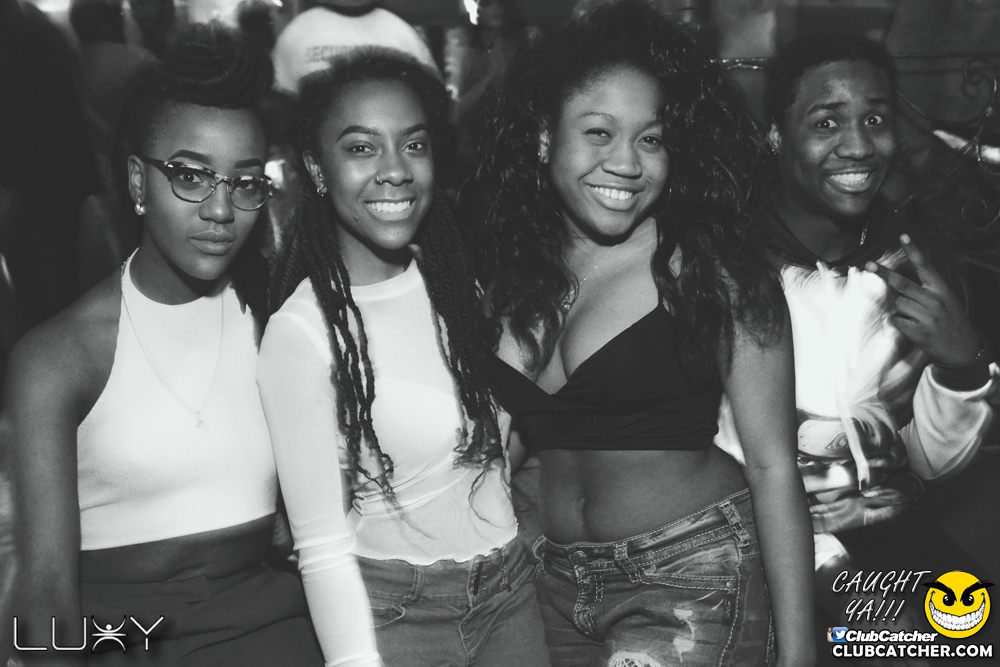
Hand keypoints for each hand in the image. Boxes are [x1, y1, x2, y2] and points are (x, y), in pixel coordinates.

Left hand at [865, 234, 979, 365]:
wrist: (963, 350)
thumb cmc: (950, 321)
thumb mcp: (946, 299)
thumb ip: (926, 289)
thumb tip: (898, 281)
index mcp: (941, 288)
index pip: (925, 265)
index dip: (913, 250)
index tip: (902, 235)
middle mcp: (934, 299)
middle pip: (902, 283)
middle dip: (883, 273)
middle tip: (868, 264)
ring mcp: (927, 316)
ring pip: (898, 304)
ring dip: (899, 309)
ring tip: (915, 318)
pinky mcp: (920, 332)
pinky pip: (896, 321)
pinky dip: (898, 323)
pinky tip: (912, 328)